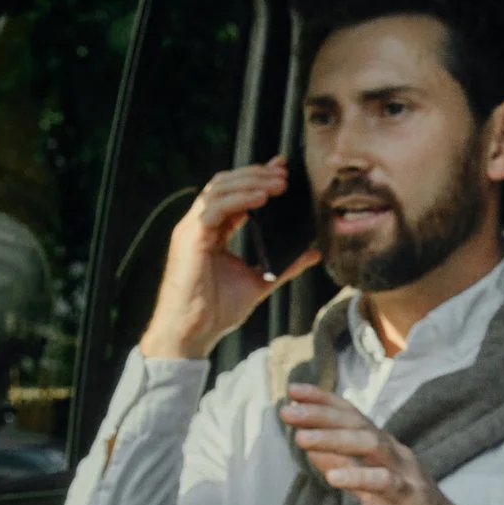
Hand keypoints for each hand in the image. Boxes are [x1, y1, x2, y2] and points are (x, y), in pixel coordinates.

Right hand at [135, 159, 322, 361]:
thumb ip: (285, 264)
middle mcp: (200, 225)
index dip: (256, 178)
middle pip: (225, 184)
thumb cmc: (217, 311)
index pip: (233, 194)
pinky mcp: (190, 237)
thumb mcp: (260, 281)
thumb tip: (313, 252)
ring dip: (250, 182)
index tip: (282, 170)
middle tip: (284, 172)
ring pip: (218, 189)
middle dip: (255, 174)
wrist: (193, 333)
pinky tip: (261, 198)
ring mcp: (192, 229)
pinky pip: (214, 208)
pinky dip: (239, 199)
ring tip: (278, 184)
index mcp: (213, 231)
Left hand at [282, 383, 502, 504]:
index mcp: (384, 449)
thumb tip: (311, 444)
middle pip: (358, 424)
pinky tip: (333, 477)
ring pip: (371, 445)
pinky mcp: (412, 498)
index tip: (294, 390)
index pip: (352, 416)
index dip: (324, 401)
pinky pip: (384, 483)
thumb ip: (343, 463)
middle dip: (322, 415)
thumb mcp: (367, 486)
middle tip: (288, 410)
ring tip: (302, 439)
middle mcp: (395, 453)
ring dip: (335, 439)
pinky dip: (358, 477)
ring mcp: (406, 473)